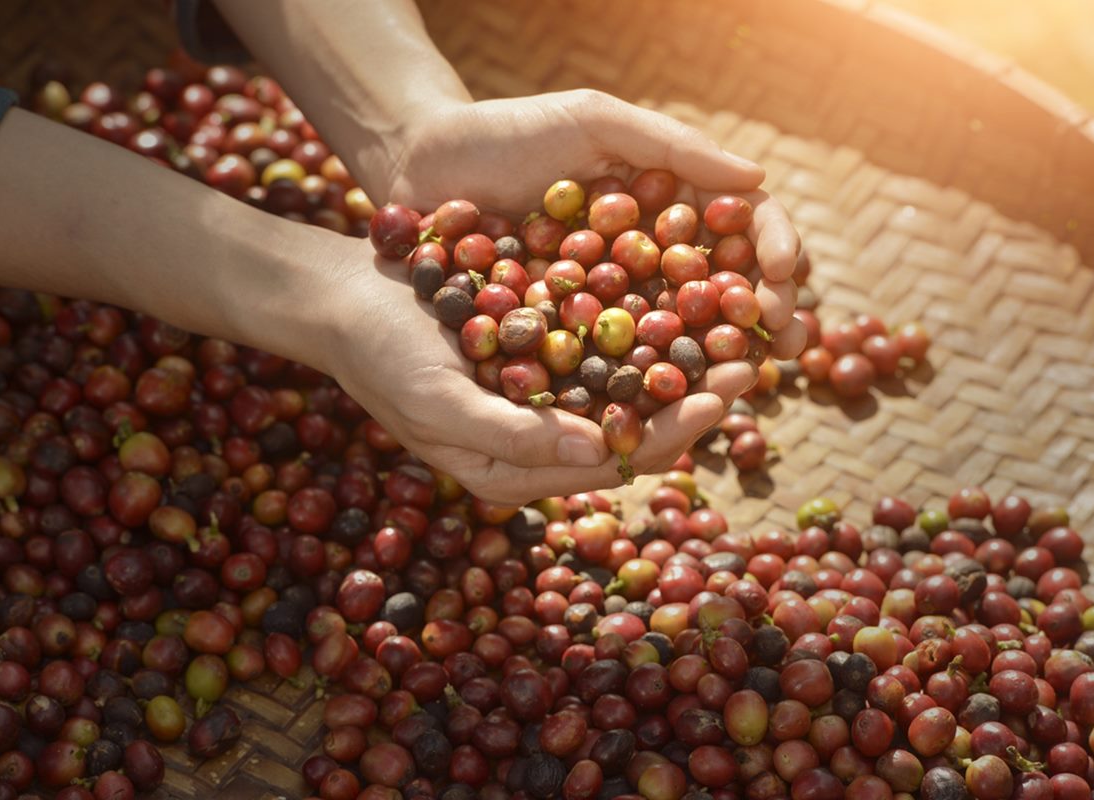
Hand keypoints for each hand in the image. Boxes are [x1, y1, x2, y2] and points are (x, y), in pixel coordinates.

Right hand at [318, 245, 758, 505]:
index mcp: (515, 471)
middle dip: (693, 399)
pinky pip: (605, 349)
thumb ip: (514, 435)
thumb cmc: (379, 356)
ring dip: (680, 364)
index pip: (612, 464)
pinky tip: (684, 296)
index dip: (671, 434)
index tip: (722, 398)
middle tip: (752, 362)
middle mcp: (537, 441)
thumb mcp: (437, 401)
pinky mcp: (539, 351)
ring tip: (736, 331)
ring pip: (627, 390)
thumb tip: (600, 455)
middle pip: (633, 431)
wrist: (341, 298)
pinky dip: (645, 331)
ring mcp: (540, 397)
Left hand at [381, 90, 807, 359]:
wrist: (419, 167)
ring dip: (717, 364)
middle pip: (725, 292)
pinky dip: (644, 388)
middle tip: (784, 345)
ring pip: (679, 339)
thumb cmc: (507, 133)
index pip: (743, 229)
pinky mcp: (567, 340)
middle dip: (764, 319)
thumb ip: (670, 146)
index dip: (772, 254)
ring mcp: (611, 303)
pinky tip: (666, 406)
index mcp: (670, 205)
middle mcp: (651, 259)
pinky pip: (613, 368)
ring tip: (740, 382)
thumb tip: (760, 181)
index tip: (779, 279)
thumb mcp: (591, 122)